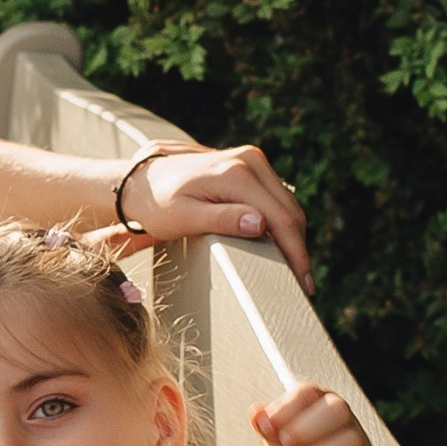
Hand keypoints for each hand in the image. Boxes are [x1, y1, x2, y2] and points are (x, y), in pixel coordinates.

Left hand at [121, 144, 311, 291]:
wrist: (143, 180)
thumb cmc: (158, 204)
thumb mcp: (184, 218)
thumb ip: (221, 220)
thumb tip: (260, 224)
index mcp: (236, 174)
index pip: (279, 218)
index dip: (295, 252)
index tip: (303, 283)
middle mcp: (250, 160)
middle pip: (290, 211)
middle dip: (299, 249)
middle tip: (303, 285)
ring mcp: (252, 160)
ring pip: (287, 204)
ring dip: (293, 236)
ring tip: (294, 270)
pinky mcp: (251, 165)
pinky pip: (276, 198)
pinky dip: (282, 222)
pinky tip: (280, 247)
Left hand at [251, 380, 381, 445]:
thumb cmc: (289, 445)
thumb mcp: (273, 435)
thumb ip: (264, 424)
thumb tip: (256, 414)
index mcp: (314, 398)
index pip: (306, 393)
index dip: (286, 409)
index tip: (269, 429)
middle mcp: (340, 413)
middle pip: (337, 410)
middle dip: (307, 430)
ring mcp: (357, 436)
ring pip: (351, 440)